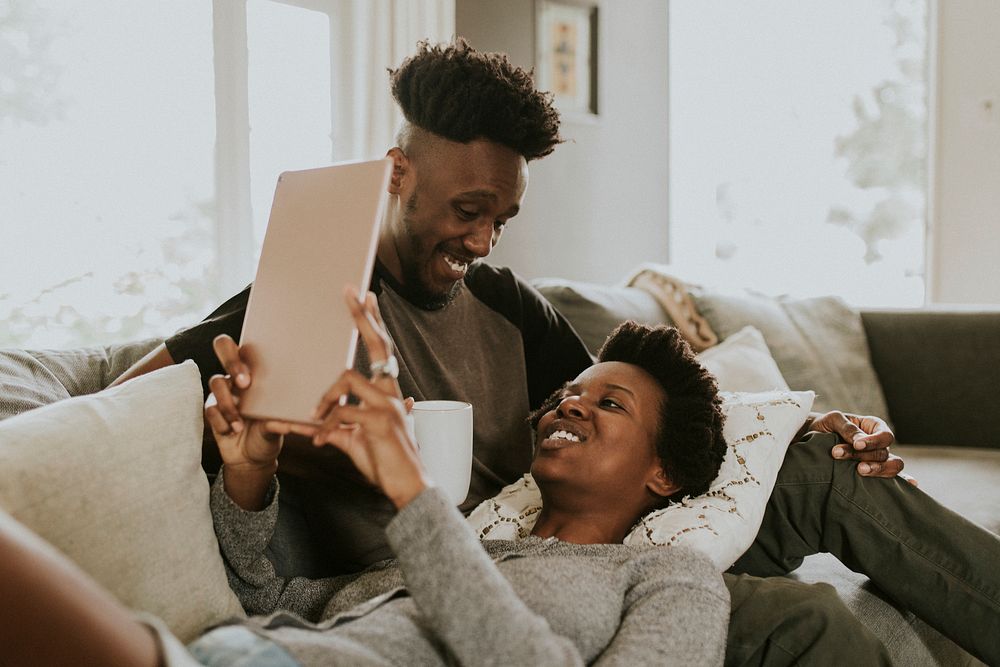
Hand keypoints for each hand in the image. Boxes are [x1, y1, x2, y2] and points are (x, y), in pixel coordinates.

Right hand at [204, 335, 308, 508]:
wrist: (253, 458)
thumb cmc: (270, 433)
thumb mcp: (279, 427)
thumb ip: (281, 422)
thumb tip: (286, 424)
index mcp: (258, 372)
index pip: (248, 344)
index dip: (250, 348)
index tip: (254, 372)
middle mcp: (238, 375)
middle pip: (224, 347)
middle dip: (232, 362)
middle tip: (245, 384)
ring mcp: (223, 391)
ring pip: (216, 381)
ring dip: (228, 403)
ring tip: (239, 423)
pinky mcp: (212, 409)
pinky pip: (210, 408)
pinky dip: (221, 421)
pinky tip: (232, 431)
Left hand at [309, 287, 428, 508]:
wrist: (409, 488)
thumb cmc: (387, 463)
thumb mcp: (357, 440)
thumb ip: (339, 427)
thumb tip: (314, 426)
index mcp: (387, 392)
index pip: (381, 349)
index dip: (372, 322)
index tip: (366, 296)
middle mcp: (391, 392)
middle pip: (377, 344)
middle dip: (363, 317)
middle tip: (352, 291)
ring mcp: (387, 404)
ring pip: (346, 379)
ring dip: (324, 398)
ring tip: (312, 416)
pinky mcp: (379, 421)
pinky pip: (342, 412)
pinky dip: (325, 426)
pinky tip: (321, 441)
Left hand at [807, 410, 915, 483]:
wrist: (812, 438)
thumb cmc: (826, 425)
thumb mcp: (834, 420)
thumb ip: (848, 428)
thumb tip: (860, 441)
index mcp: (874, 427)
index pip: (885, 436)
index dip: (873, 441)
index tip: (856, 444)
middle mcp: (879, 444)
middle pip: (884, 453)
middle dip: (863, 456)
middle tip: (840, 455)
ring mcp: (878, 460)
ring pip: (891, 467)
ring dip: (877, 470)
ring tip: (859, 471)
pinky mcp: (871, 473)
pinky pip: (892, 479)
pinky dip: (903, 482)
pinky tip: (911, 485)